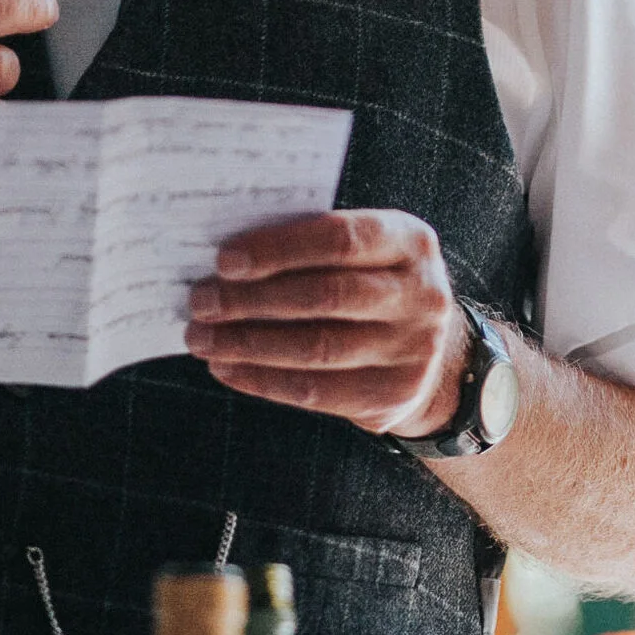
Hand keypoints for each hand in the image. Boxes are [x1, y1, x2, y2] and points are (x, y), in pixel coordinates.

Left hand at [185, 210, 466, 437]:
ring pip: (316, 348)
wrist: (434, 352)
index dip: (280, 249)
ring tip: (203, 338)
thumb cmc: (372, 285)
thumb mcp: (365, 254)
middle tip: (200, 302)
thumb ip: (314, 248)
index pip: (343, 239)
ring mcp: (413, 349)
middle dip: (253, 300)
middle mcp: (422, 294)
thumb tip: (227, 263)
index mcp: (410, 241)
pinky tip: (227, 368)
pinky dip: (261, 380)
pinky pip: (314, 391)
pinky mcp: (391, 395)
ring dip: (248, 343)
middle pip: (326, 295)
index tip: (224, 261)